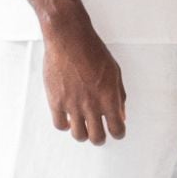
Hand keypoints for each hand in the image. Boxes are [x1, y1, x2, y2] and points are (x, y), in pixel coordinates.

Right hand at [42, 19, 126, 143]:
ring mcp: (73, 105)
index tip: (116, 131)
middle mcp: (92, 105)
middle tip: (99, 132)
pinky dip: (65, 124)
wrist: (69, 39)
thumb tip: (120, 114)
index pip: (117, 129)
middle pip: (97, 138)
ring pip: (79, 135)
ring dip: (83, 133)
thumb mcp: (115, 72)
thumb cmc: (93, 51)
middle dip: (100, 137)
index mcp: (109, 98)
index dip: (118, 133)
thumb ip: (119, 96)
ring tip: (83, 125)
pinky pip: (60, 125)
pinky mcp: (56, 101)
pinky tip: (68, 116)